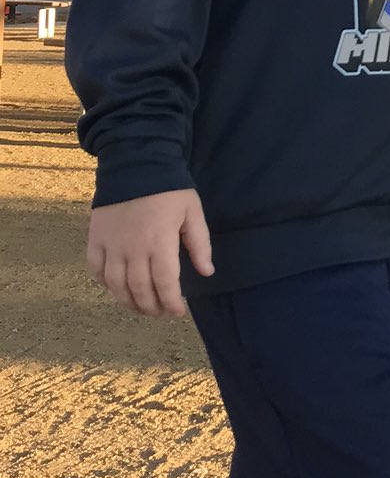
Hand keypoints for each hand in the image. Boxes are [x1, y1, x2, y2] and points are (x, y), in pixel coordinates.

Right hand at [86, 189, 213, 316]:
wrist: (135, 164)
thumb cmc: (169, 189)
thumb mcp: (193, 212)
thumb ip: (200, 244)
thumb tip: (207, 272)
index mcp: (160, 242)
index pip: (165, 284)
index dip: (171, 302)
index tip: (178, 312)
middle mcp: (133, 248)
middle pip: (139, 290)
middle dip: (151, 307)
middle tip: (160, 313)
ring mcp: (111, 245)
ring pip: (115, 286)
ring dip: (128, 302)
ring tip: (140, 307)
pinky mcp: (95, 239)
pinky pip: (95, 270)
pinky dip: (104, 285)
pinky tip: (116, 289)